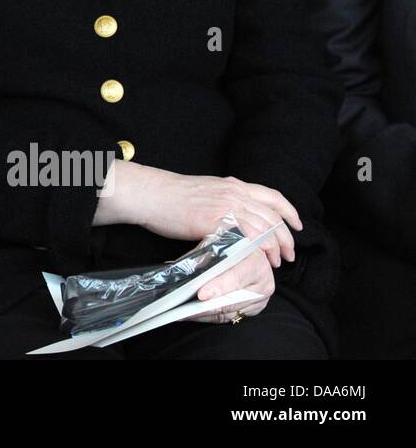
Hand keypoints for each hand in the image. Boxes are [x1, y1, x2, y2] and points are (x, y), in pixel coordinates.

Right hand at [95, 161, 299, 267]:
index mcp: (233, 185)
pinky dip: (260, 249)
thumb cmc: (170, 195)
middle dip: (286, 238)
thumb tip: (233, 215)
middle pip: (274, 216)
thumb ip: (223, 199)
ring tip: (277, 262)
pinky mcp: (217, 221)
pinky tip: (260, 259)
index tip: (297, 226)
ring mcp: (227, 206)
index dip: (289, 212)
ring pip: (265, 228)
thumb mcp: (204, 190)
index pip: (272, 196)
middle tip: (289, 254)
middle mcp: (235, 193)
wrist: (150, 194)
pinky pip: (248, 236)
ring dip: (276, 247)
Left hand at [188, 248, 274, 322]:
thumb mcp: (220, 243)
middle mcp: (263, 284)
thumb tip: (189, 269)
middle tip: (187, 308)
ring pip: (230, 312)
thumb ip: (208, 255)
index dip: (218, 287)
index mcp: (257, 263)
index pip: (235, 278)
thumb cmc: (234, 245)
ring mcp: (260, 300)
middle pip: (233, 301)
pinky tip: (195, 314)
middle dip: (208, 306)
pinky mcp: (253, 309)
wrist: (251, 251)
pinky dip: (211, 316)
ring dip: (206, 314)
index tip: (202, 294)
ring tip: (185, 313)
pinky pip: (229, 317)